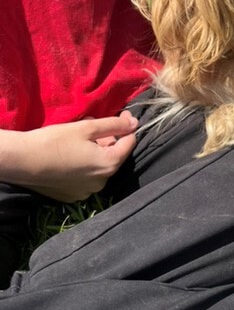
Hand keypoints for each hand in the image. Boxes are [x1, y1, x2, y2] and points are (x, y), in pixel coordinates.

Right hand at [0, 111, 137, 201]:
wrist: (22, 162)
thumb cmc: (55, 141)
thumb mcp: (87, 128)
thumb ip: (114, 125)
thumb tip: (135, 124)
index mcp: (109, 165)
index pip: (130, 143)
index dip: (127, 127)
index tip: (121, 115)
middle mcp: (102, 182)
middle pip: (114, 155)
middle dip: (107, 138)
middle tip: (92, 124)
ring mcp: (87, 191)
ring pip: (99, 165)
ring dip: (96, 150)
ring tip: (80, 136)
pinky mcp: (73, 195)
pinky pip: (86, 176)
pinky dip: (84, 163)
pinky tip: (71, 153)